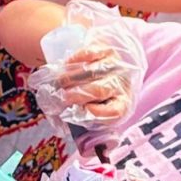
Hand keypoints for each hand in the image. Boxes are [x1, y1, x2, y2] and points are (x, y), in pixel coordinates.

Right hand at [27, 0, 145, 132]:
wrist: (110, 66)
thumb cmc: (98, 97)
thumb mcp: (95, 112)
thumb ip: (80, 124)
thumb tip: (65, 131)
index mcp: (123, 106)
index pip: (113, 112)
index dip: (94, 114)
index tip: (78, 112)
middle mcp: (123, 85)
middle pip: (99, 90)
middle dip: (76, 95)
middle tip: (61, 97)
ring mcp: (117, 66)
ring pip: (92, 71)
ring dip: (71, 77)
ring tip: (57, 82)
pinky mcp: (108, 49)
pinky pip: (91, 53)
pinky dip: (76, 59)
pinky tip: (65, 65)